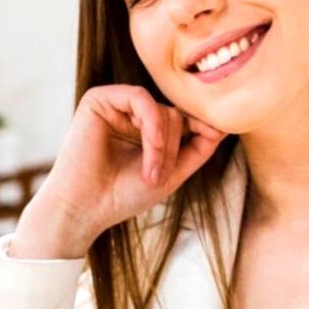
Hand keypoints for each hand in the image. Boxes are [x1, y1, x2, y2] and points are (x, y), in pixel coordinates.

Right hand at [11, 85, 227, 258]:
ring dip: (164, 143)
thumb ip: (198, 148)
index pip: (184, 120)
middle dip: (175, 146)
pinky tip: (149, 149)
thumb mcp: (171, 173)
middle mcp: (130, 114)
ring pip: (162, 108)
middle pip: (175, 114)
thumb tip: (224, 122)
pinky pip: (141, 98)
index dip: (202, 127)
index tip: (213, 138)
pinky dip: (152, 125)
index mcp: (145, 130)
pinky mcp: (99, 99)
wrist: (84, 209)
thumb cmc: (121, 196)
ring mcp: (115, 105)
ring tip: (151, 174)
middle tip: (160, 177)